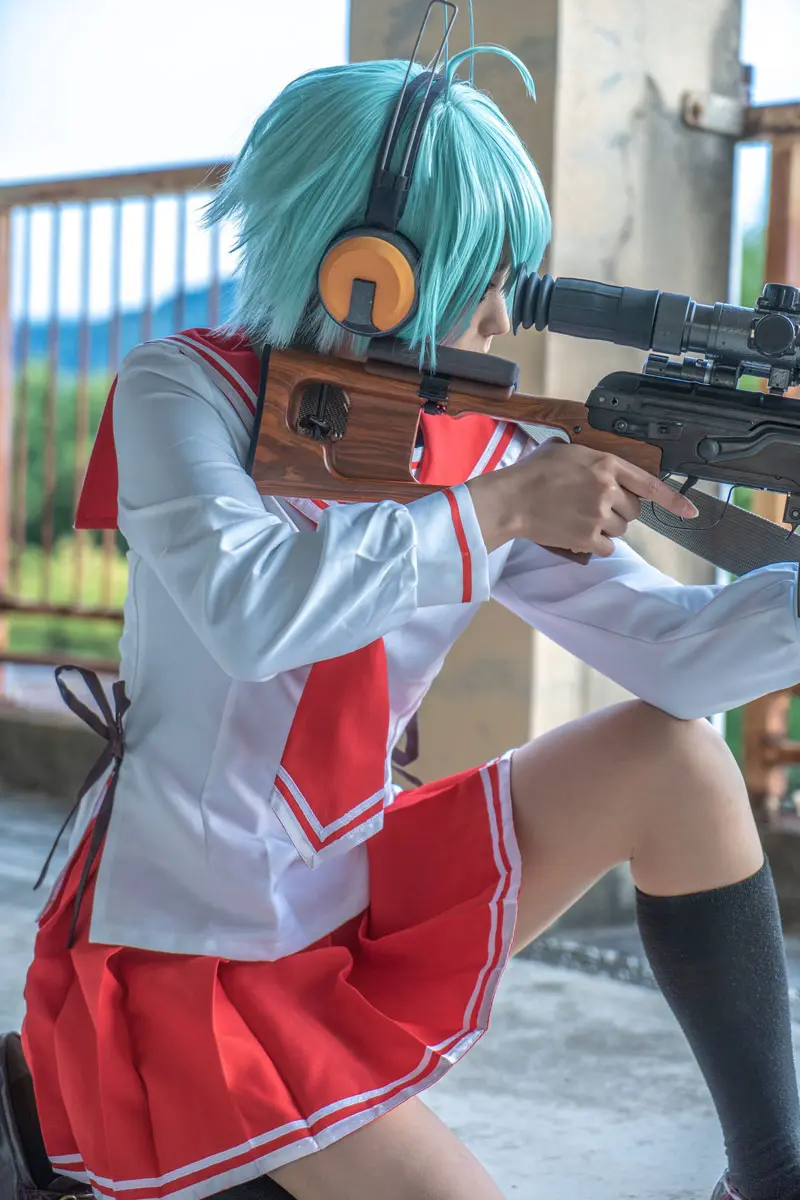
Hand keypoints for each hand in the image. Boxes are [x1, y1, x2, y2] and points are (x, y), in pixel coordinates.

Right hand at [466, 439, 697, 556]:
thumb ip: (591, 457)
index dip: (675, 499)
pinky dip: (596, 543)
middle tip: (593, 506)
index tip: (692, 510)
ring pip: (621, 529)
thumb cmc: (532, 473)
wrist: (511, 499)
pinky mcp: (588, 537)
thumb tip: (598, 465)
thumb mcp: (565, 450)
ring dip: (606, 527)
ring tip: (578, 517)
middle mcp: (608, 489)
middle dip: (619, 510)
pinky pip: (607, 546)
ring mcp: (599, 515)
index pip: (650, 484)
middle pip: (634, 510)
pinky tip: (577, 532)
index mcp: (606, 464)